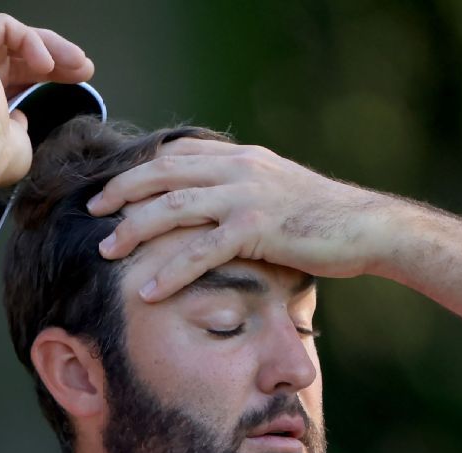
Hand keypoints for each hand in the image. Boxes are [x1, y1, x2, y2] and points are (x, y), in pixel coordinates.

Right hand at [0, 14, 93, 197]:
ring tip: (78, 64)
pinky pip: (5, 27)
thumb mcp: (14, 144)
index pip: (10, 76)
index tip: (78, 81)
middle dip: (55, 59)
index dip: (46, 76)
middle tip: (84, 69)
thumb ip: (17, 128)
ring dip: (51, 46)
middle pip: (14, 55)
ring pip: (12, 37)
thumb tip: (18, 118)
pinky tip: (47, 64)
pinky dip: (32, 41)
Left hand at [87, 138, 384, 300]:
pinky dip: (169, 272)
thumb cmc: (325, 219)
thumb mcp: (278, 192)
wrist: (368, 227)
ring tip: (107, 251)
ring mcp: (246, 195)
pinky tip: (149, 291)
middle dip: (121, 192)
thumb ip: (244, 192)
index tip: (112, 188)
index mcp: (241, 157)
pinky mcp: (256, 227)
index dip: (138, 169)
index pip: (175, 153)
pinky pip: (200, 251)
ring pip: (172, 207)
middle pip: (161, 172)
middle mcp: (238, 167)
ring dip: (134, 230)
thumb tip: (216, 209)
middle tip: (93, 213)